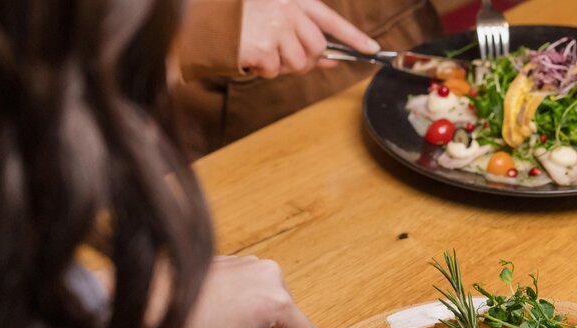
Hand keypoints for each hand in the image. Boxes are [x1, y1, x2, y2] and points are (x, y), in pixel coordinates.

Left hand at [168, 256, 359, 327]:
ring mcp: (254, 265)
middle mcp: (272, 277)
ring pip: (270, 306)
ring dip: (256, 324)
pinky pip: (255, 292)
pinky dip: (244, 309)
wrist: (142, 300)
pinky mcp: (238, 260)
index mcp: (276, 303)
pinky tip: (214, 316)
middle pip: (289, 320)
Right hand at [239, 0, 378, 78]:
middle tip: (283, 54)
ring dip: (282, 65)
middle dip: (305, 58)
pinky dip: (263, 70)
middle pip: (316, 48)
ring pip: (298, 64)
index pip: (331, 20)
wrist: (204, 17)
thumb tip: (332, 59)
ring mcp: (276, 29)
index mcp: (293, 0)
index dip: (354, 36)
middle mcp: (287, 11)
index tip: (372, 49)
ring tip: (262, 50)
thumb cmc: (241, 17)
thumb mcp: (274, 14)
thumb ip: (303, 32)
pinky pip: (275, 71)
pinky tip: (250, 55)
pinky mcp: (263, 47)